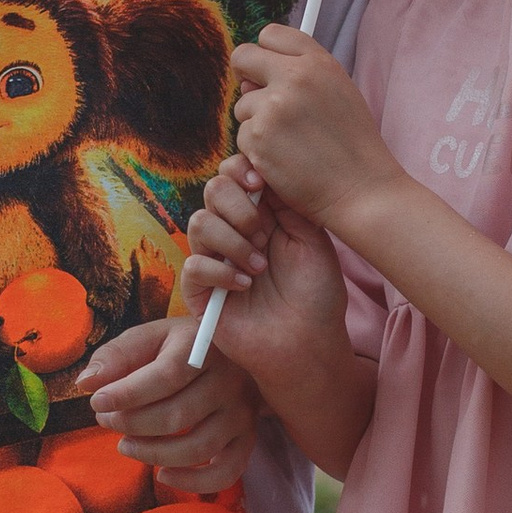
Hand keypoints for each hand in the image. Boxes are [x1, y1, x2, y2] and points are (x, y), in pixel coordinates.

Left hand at [79, 316, 259, 494]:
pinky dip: (192, 483)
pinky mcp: (246, 439)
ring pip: (198, 447)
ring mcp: (241, 412)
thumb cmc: (175, 348)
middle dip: (132, 424)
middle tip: (106, 421)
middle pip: (178, 415)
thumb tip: (87, 383)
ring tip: (125, 445)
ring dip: (152, 454)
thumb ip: (115, 356)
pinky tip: (162, 474)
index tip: (97, 402)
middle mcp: (229, 379)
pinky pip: (226, 472)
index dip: (128, 394)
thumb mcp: (146, 338)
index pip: (167, 375)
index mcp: (203, 345)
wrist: (226, 353)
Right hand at [184, 161, 345, 388]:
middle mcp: (232, 232)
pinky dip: (221, 272)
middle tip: (264, 235)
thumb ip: (288, 202)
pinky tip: (246, 286)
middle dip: (239, 206)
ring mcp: (213, 260)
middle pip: (212, 190)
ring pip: (199, 223)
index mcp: (259, 215)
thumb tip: (265, 170)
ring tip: (260, 267)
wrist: (310, 342)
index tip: (260, 184)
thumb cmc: (316, 294)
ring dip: (233, 241)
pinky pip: (194, 265)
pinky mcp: (199, 292)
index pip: (233, 175)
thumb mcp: (312, 238)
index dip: (240, 171)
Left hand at [230, 25, 404, 239]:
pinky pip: (242, 136)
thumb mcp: (339, 93)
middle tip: (262, 103)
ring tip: (289, 143)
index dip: (266, 54)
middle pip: (243, 57)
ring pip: (242, 105)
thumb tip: (253, 76)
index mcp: (318, 62)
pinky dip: (256, 151)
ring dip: (256, 123)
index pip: (271, 34)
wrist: (361, 189)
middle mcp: (294, 77)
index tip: (268, 72)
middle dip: (245, 78)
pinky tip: (283, 161)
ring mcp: (273, 106)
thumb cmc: (353, 147)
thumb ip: (302, 76)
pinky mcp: (257, 137)